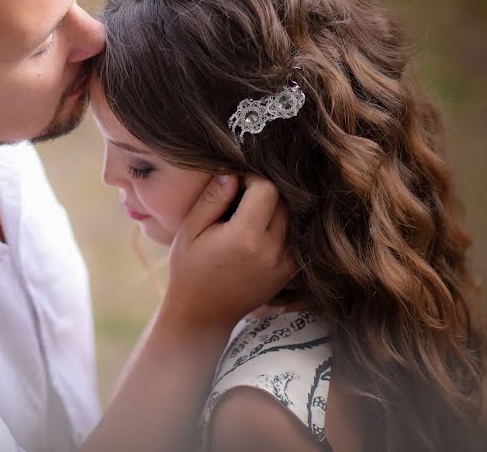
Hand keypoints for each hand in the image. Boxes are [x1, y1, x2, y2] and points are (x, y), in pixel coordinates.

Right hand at [161, 173, 296, 331]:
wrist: (202, 314)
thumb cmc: (189, 269)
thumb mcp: (190, 230)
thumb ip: (212, 199)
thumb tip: (231, 172)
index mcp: (244, 237)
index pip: (267, 188)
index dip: (251, 179)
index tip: (236, 184)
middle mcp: (271, 251)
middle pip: (284, 202)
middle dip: (264, 193)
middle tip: (241, 199)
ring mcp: (284, 264)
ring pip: (294, 219)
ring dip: (276, 210)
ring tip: (251, 215)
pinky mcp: (288, 273)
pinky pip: (296, 239)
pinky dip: (284, 229)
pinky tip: (262, 232)